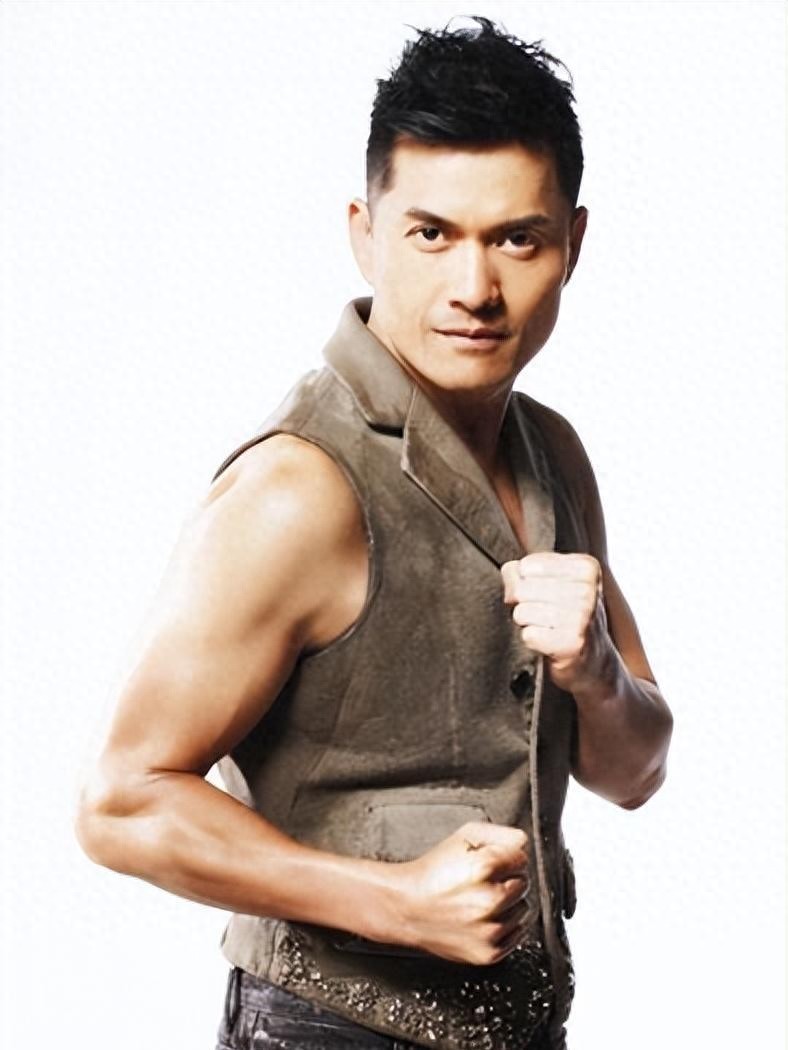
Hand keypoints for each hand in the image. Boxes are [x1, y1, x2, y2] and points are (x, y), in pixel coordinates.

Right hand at [391, 821, 530, 964]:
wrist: (406, 908)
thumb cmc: (433, 872)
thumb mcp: (463, 837)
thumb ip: (502, 834)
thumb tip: (523, 845)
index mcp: (484, 867)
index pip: (522, 857)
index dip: (505, 857)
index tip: (490, 862)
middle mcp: (490, 900)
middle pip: (524, 882)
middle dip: (506, 879)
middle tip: (481, 881)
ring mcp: (490, 929)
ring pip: (523, 909)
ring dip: (507, 904)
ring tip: (479, 900)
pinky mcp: (489, 952)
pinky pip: (517, 934)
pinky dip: (504, 926)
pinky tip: (482, 917)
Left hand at [501, 552, 614, 694]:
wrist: (592, 659)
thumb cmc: (566, 615)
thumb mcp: (550, 582)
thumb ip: (522, 570)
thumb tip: (509, 573)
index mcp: (586, 567)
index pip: (527, 565)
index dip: (526, 582)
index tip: (546, 593)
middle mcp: (587, 589)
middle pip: (521, 589)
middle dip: (525, 603)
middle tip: (547, 614)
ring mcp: (582, 617)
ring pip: (521, 612)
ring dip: (529, 623)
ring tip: (549, 627)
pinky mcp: (571, 643)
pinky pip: (528, 635)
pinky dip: (533, 640)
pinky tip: (551, 642)